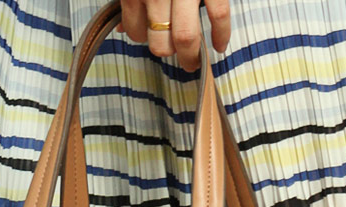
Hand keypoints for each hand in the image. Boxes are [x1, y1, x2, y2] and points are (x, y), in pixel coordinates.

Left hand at [115, 0, 230, 71]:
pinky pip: (218, 16)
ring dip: (190, 55)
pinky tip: (219, 46)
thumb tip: (124, 29)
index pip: (135, 33)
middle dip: (167, 52)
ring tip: (193, 62)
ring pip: (185, 37)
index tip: (150, 37)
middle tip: (174, 55)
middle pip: (160, 43)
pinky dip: (221, 35)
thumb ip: (131, 1)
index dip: (142, 38)